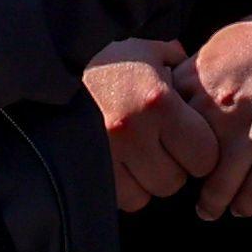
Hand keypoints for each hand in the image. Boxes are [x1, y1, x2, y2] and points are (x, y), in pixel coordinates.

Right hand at [83, 39, 220, 213]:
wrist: (47, 72)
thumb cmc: (103, 62)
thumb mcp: (142, 52)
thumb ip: (174, 59)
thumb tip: (189, 62)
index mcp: (158, 103)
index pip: (205, 154)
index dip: (202, 149)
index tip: (191, 139)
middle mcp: (135, 133)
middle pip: (177, 179)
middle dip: (176, 166)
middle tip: (164, 147)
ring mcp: (108, 157)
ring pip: (151, 193)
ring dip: (150, 179)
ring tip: (141, 155)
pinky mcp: (89, 173)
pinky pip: (125, 199)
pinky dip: (129, 187)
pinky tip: (123, 165)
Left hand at [182, 14, 251, 221]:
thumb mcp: (224, 41)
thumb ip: (198, 71)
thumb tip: (177, 93)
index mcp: (202, 78)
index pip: (167, 123)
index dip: (166, 141)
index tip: (169, 153)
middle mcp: (222, 107)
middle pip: (189, 158)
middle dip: (186, 177)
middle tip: (185, 188)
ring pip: (221, 184)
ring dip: (212, 203)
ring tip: (209, 210)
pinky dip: (247, 205)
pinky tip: (242, 208)